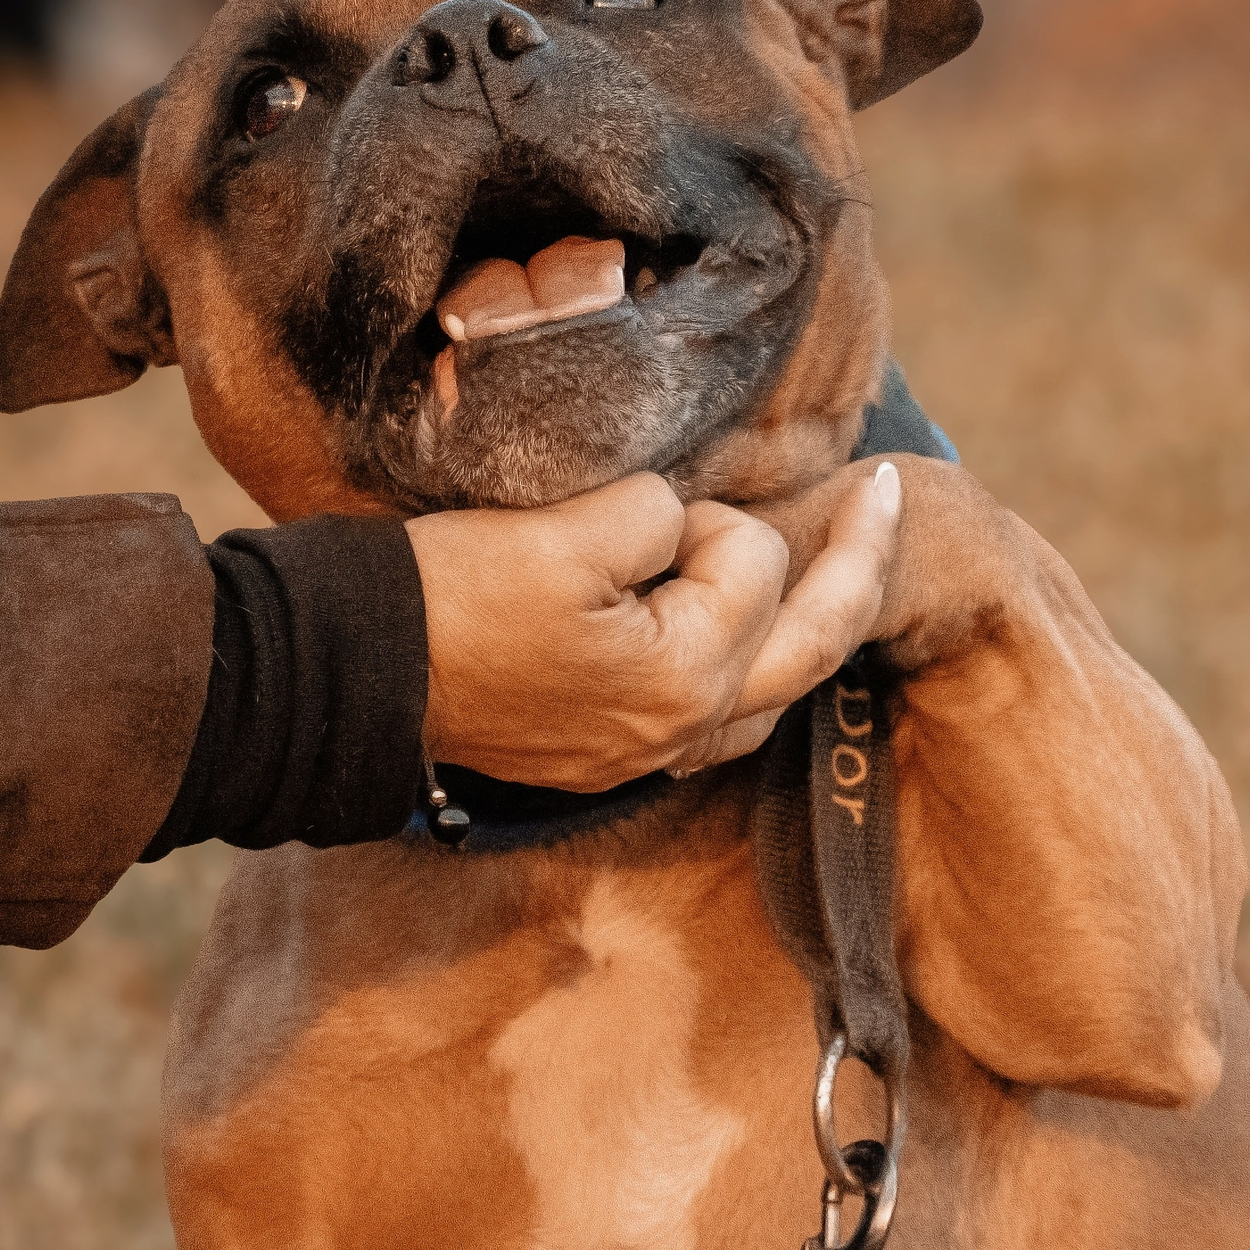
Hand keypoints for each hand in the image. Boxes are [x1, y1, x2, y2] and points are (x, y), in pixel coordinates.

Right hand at [408, 464, 902, 789]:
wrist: (356, 674)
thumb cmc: (455, 594)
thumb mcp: (569, 529)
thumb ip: (660, 515)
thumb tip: (681, 528)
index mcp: (684, 680)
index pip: (754, 561)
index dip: (706, 514)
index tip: (640, 509)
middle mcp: (685, 732)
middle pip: (815, 644)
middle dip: (859, 561)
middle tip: (893, 491)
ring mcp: (651, 756)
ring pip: (774, 687)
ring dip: (807, 621)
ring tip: (842, 561)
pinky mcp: (614, 757)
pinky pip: (722, 716)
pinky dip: (753, 666)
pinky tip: (757, 636)